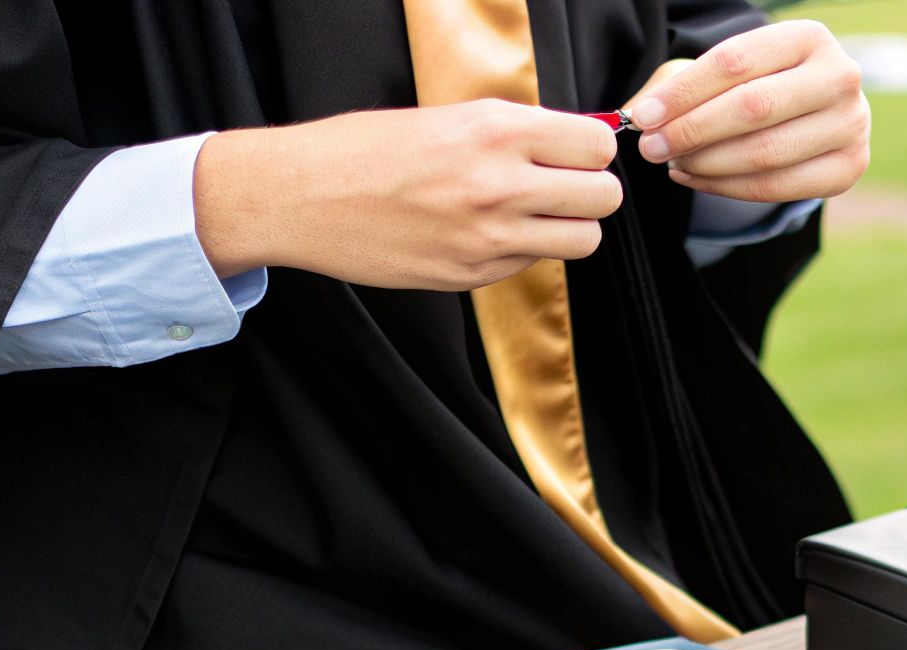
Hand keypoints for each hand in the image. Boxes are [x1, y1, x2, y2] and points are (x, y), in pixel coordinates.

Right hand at [193, 100, 621, 290]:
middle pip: (604, 198)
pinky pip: (531, 265)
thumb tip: (574, 142)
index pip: (597, 146)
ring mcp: (487, 238)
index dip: (591, 150)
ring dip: (568, 228)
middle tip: (564, 186)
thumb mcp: (448, 117)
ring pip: (582, 241)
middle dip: (590, 191)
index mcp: (495, 131)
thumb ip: (514, 131)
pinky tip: (486, 233)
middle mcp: (500, 185)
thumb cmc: (363, 150)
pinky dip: (522, 251)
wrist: (301, 197)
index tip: (576, 153)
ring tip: (534, 215)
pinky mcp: (470, 276)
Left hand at [628, 21, 869, 201]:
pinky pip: (775, 188)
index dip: (685, 91)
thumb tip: (641, 115)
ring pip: (764, 153)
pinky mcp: (848, 167)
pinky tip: (695, 178)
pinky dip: (725, 188)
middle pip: (752, 107)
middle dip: (692, 130)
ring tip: (674, 163)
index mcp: (809, 37)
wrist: (817, 113)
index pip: (736, 62)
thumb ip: (687, 85)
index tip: (645, 115)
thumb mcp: (731, 70)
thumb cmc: (764, 84)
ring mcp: (851, 125)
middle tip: (652, 147)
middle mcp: (839, 77)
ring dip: (706, 163)